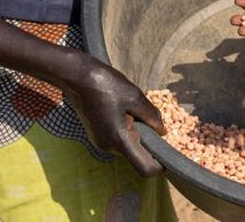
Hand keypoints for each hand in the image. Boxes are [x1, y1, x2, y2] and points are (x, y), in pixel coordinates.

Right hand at [61, 58, 166, 176]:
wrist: (77, 76)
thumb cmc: (106, 84)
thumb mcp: (135, 96)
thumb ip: (152, 117)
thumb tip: (162, 132)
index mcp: (119, 140)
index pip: (144, 168)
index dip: (159, 166)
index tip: (167, 153)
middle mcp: (108, 147)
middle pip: (136, 154)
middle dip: (147, 141)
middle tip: (150, 118)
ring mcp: (100, 142)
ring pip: (126, 144)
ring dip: (135, 131)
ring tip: (132, 108)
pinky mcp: (96, 134)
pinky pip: (117, 138)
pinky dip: (125, 128)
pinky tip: (122, 108)